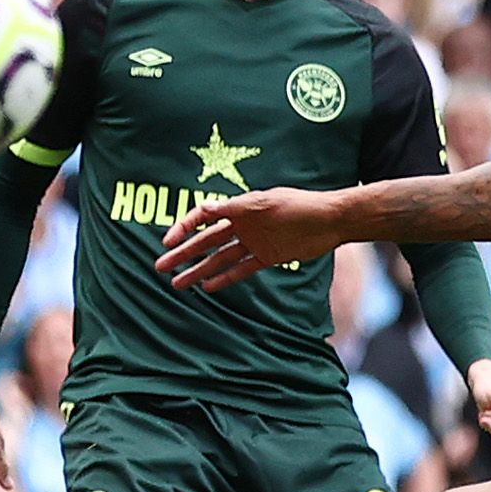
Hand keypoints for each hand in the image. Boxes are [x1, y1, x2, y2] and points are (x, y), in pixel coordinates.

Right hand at [155, 188, 348, 289]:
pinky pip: (241, 269)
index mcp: (240, 207)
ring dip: (199, 270)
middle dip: (183, 254)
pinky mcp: (267, 257)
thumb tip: (205, 208)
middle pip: (206, 241)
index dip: (184, 228)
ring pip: (220, 258)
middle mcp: (244, 224)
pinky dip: (225, 278)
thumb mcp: (265, 204)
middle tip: (160, 267)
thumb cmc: (298, 206)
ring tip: (178, 284)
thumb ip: (235, 208)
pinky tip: (207, 287)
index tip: (167, 242)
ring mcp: (254, 242)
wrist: (330, 221)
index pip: (204, 216)